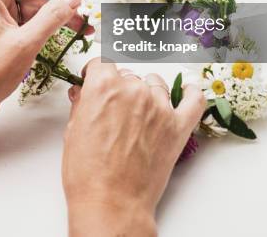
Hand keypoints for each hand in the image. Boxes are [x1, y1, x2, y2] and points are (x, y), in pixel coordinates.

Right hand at [62, 59, 205, 236]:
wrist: (111, 204)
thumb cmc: (88, 174)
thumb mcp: (73, 132)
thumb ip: (81, 104)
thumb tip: (82, 92)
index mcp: (105, 86)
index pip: (102, 63)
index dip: (95, 71)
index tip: (93, 78)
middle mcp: (134, 89)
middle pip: (128, 74)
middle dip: (119, 87)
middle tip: (113, 110)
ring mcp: (159, 106)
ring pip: (155, 83)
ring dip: (146, 91)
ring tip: (138, 112)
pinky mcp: (177, 125)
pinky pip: (193, 99)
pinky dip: (191, 92)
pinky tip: (188, 90)